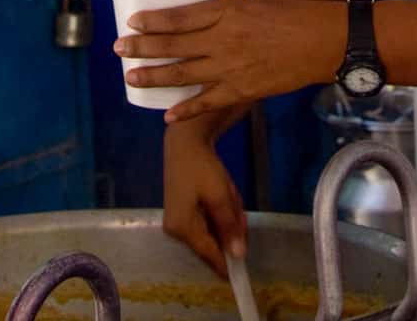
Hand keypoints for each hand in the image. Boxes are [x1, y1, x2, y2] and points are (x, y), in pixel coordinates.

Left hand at [115, 0, 345, 122]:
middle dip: (142, 48)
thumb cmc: (292, 17)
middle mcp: (224, 37)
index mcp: (227, 10)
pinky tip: (168, 114)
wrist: (323, 41)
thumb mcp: (253, 5)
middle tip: (119, 49)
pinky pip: (207, 102)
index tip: (133, 21)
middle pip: (173, 44)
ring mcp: (231, 66)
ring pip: (182, 73)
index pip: (180, 16)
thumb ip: (224, 17)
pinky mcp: (242, 90)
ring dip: (153, 76)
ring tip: (131, 78)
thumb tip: (197, 27)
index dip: (153, 20)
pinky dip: (186, 109)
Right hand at [162, 122, 246, 277]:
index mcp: (183, 228)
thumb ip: (229, 227)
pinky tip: (222, 195)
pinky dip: (218, 213)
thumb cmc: (202, 168)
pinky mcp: (181, 214)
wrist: (185, 143)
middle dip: (229, 229)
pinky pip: (206, 222)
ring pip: (211, 232)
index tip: (240, 274)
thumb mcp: (220, 197)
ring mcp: (177, 222)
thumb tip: (238, 255)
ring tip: (228, 194)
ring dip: (226, 219)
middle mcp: (176, 230)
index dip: (225, 264)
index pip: (208, 254)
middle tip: (237, 207)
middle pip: (211, 243)